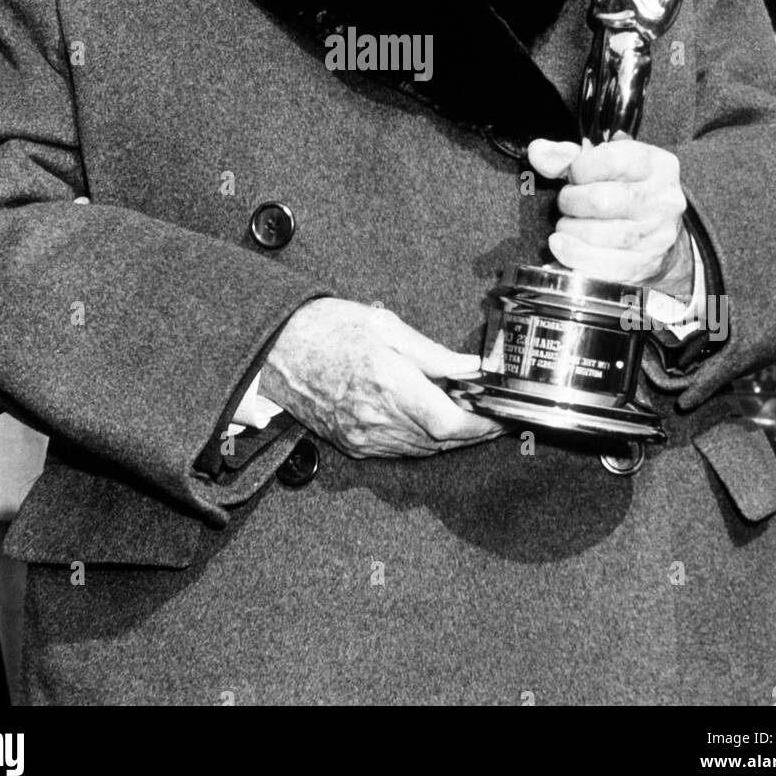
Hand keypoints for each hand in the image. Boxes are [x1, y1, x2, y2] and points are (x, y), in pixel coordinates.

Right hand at [259, 298, 503, 458]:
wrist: (274, 349)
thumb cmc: (325, 328)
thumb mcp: (384, 325)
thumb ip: (432, 352)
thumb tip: (470, 368)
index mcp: (387, 384)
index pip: (450, 422)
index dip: (482, 425)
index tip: (501, 415)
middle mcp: (376, 419)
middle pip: (441, 441)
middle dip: (473, 431)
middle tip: (493, 414)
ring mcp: (362, 437)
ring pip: (423, 450)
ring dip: (450, 437)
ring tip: (467, 414)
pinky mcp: (352, 445)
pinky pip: (399, 451)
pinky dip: (423, 440)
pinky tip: (431, 420)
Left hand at [528, 136, 691, 292]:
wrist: (660, 234)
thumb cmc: (627, 191)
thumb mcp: (605, 163)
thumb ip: (567, 154)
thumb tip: (539, 153)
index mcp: (656, 165)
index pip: (611, 160)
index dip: (580, 167)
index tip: (575, 174)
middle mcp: (661, 199)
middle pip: (600, 200)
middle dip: (570, 201)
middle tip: (568, 202)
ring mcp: (655, 235)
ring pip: (597, 234)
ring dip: (569, 228)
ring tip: (569, 224)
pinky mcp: (644, 264)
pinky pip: (603, 265)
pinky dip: (574, 255)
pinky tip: (562, 246)